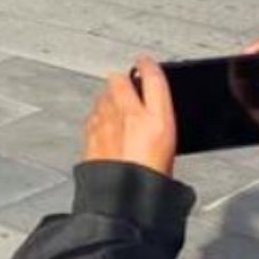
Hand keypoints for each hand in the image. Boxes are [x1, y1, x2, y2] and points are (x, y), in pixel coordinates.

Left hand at [83, 56, 177, 177]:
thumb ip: (157, 124)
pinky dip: (100, 114)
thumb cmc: (151, 180)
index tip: (146, 61)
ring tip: (118, 111)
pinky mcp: (90, 130)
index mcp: (158, 119)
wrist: (122, 197)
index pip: (154, 78)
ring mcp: (106, 120)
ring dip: (110, 97)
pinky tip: (106, 126)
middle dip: (124, 80)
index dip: (149, 65)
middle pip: (120, 78)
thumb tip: (151, 114)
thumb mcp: (168, 149)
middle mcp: (130, 114)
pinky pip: (94, 112)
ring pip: (104, 94)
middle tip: (129, 87)